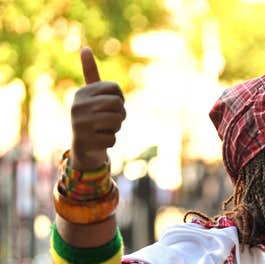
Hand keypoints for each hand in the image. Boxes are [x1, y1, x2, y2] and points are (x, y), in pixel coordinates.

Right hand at [71, 47, 125, 170]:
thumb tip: (85, 48)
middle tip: (110, 120)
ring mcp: (80, 124)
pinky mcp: (85, 141)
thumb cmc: (92, 116)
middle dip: (120, 114)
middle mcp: (77, 106)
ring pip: (116, 121)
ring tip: (103, 129)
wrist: (82, 146)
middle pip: (117, 104)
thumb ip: (90, 73)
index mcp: (82, 93)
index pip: (115, 89)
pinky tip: (98, 141)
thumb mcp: (91, 95)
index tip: (111, 105)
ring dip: (115, 128)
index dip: (120, 99)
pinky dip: (110, 141)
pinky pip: (112, 139)